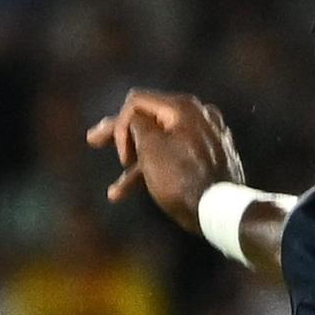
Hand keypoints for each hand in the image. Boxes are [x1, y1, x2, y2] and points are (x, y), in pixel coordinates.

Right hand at [85, 88, 244, 236]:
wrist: (222, 212)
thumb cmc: (181, 178)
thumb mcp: (149, 146)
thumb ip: (136, 123)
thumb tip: (137, 117)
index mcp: (183, 107)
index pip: (137, 102)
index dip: (119, 124)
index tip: (120, 154)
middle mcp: (198, 116)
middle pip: (149, 121)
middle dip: (120, 136)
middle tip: (93, 140)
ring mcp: (207, 137)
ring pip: (161, 144)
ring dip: (135, 165)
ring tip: (115, 190)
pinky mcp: (211, 158)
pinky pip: (177, 158)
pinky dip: (157, 171)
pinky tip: (137, 193)